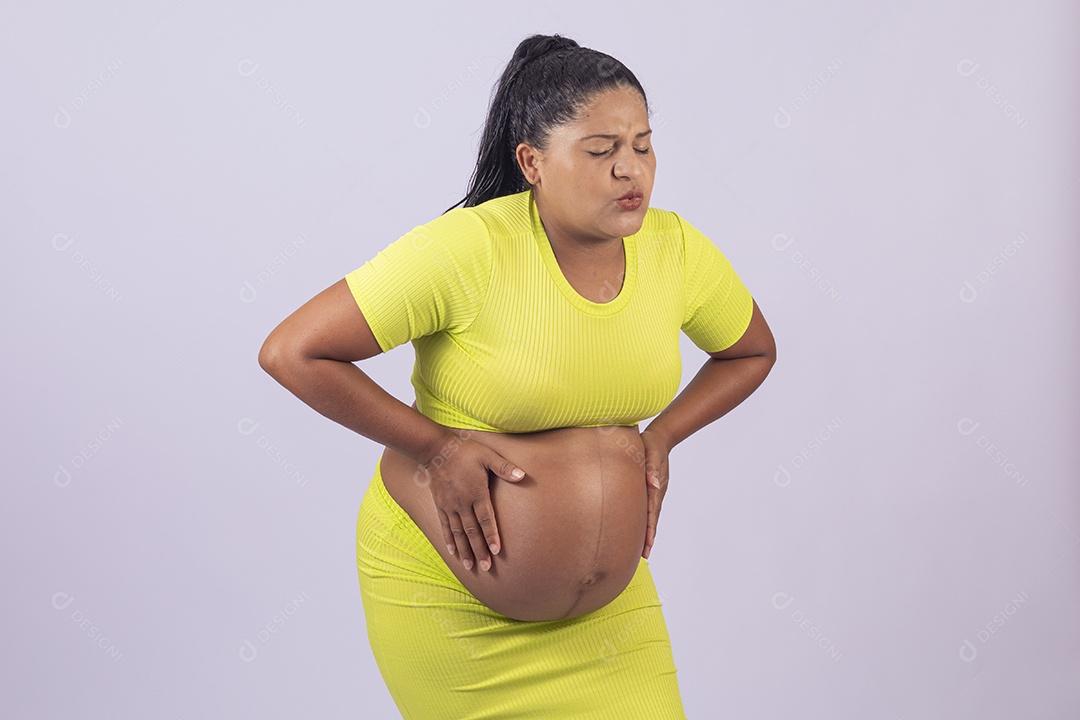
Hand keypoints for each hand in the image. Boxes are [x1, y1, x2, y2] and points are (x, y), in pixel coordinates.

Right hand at [416, 432, 525, 571]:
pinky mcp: (440, 505)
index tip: (496, 551)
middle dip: (479, 550)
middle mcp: (462, 503)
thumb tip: (523, 476)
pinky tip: (452, 551)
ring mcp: (450, 506)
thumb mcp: (488, 456)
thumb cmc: (466, 451)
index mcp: (476, 493)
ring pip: (458, 532)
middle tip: (485, 567)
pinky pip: (445, 526)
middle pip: (472, 531)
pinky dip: (449, 540)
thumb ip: (505, 468)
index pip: (486, 519)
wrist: (436, 449)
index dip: (491, 536)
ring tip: (470, 566)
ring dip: (464, 550)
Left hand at [640, 428, 670, 559]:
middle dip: (649, 537)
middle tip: (645, 555)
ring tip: (644, 550)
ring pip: (651, 516)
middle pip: (652, 519)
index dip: (649, 529)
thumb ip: (652, 468)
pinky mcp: (651, 489)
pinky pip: (648, 509)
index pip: (652, 512)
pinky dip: (646, 521)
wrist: (659, 437)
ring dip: (648, 532)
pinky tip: (641, 529)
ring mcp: (655, 492)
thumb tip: (653, 484)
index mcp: (656, 487)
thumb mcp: (652, 454)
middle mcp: (657, 493)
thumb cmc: (652, 445)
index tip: (648, 544)